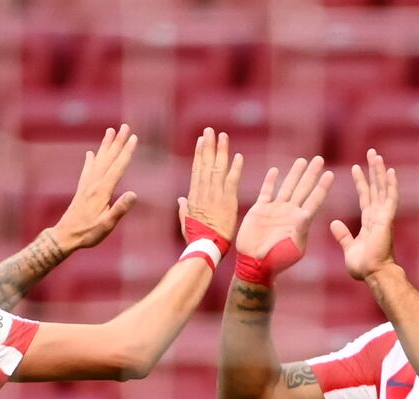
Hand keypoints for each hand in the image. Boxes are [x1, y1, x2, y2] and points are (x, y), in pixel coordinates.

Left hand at [51, 124, 137, 251]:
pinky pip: (87, 171)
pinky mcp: (82, 190)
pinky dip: (90, 161)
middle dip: (118, 142)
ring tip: (110, 131)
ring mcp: (86, 186)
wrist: (65, 236)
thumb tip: (134, 194)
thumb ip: (119, 209)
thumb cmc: (88, 233)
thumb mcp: (107, 225)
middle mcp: (94, 185)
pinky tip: (90, 154)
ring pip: (98, 161)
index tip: (133, 137)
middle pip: (108, 159)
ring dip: (105, 146)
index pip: (118, 167)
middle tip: (125, 126)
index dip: (126, 152)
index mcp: (102, 192)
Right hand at [178, 128, 242, 242]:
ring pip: (217, 168)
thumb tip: (181, 199)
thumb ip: (184, 209)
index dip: (199, 154)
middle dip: (208, 146)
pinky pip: (232, 181)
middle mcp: (203, 192)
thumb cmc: (196, 238)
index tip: (201, 141)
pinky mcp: (228, 202)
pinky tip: (238, 156)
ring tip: (222, 136)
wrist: (205, 248)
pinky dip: (235, 168)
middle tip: (210, 130)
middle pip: (205, 164)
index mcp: (193, 196)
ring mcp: (215, 196)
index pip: (197, 170)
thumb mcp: (186, 222)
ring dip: (220, 151)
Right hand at [234, 156, 332, 277]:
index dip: (322, 187)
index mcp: (300, 221)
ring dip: (294, 174)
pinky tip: (275, 170)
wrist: (255, 265)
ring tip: (302, 161)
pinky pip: (266, 192)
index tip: (330, 173)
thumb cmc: (276, 261)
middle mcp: (289, 213)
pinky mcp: (259, 211)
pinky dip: (270, 181)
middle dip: (311, 174)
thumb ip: (299, 231)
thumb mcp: (293, 248)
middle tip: (319, 159)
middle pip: (303, 189)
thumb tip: (305, 215)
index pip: (314, 200)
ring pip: (286, 187)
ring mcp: (275, 210)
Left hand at [330, 148, 398, 280]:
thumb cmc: (363, 266)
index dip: (361, 182)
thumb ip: (343, 235)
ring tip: (376, 155)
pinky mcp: (387, 220)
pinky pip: (390, 199)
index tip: (355, 167)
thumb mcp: (349, 248)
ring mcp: (384, 217)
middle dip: (373, 170)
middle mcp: (378, 216)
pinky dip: (390, 185)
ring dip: (380, 172)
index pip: (365, 196)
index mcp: (369, 222)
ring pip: (383, 189)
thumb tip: (334, 223)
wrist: (373, 274)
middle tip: (371, 152)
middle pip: (376, 188)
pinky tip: (389, 171)